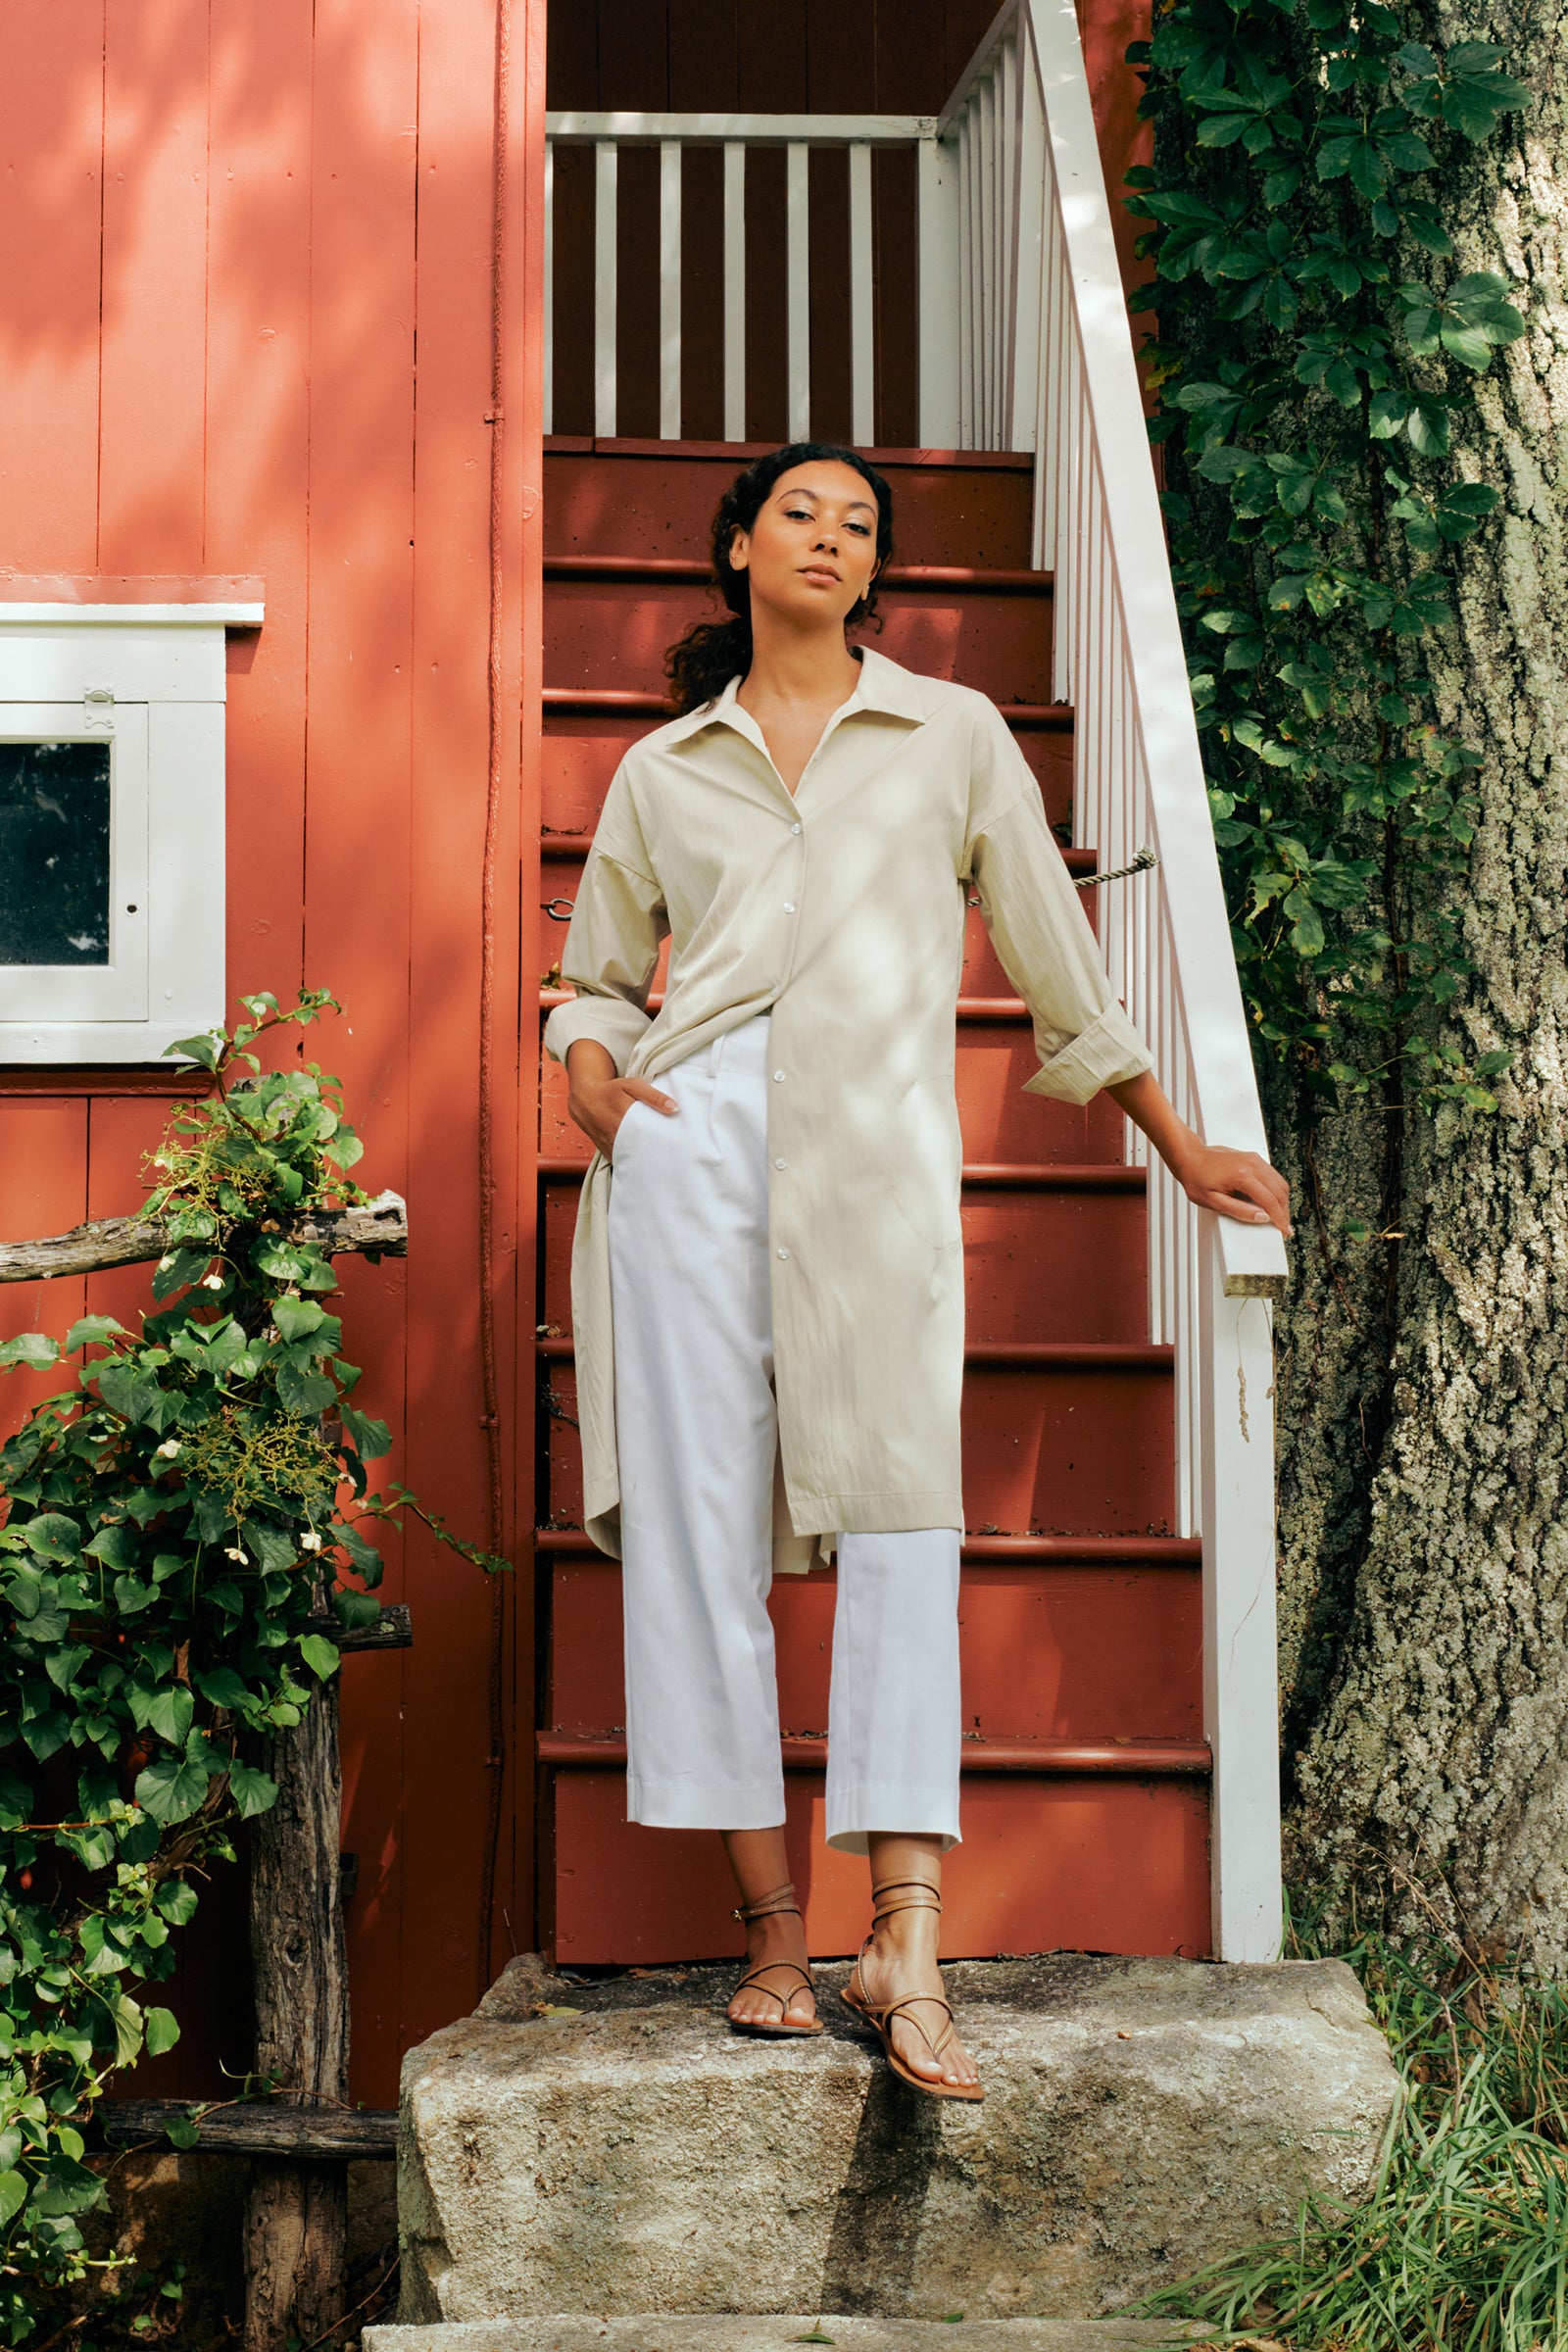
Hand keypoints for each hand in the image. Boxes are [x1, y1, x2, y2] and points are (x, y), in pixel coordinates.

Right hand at [566, 1061, 678, 1161]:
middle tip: (674, 1154)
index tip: (677, 1144)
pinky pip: (624, 1162)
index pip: (650, 1135)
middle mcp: (617, 1136)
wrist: (585, 1099)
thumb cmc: (611, 1091)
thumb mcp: (632, 1085)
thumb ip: (653, 1096)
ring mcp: (612, 1147)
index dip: (664, 1141)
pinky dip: (634, 1163)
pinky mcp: (608, 1153)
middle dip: (659, 1154)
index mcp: (626, 1118)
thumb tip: (675, 1108)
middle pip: (644, 1151)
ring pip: (634, 1159)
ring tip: (662, 1162)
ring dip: (647, 1160)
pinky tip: (646, 1163)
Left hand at [1174, 1142, 1291, 1236]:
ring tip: (1279, 1217)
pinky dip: (1276, 1190)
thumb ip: (1239, 1210)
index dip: (1279, 1218)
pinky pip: (1273, 1175)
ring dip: (1282, 1201)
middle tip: (1284, 1227)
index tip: (1284, 1231)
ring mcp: (1254, 1159)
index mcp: (1242, 1175)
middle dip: (1284, 1211)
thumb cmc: (1196, 1179)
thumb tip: (1262, 1218)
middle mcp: (1252, 1164)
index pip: (1269, 1200)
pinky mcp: (1254, 1158)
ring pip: (1279, 1182)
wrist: (1190, 1157)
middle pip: (1279, 1191)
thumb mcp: (1213, 1201)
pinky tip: (1272, 1201)